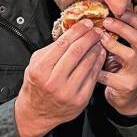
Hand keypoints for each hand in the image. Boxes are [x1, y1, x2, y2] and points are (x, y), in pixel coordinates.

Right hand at [15, 19, 106, 136]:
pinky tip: (100, 54)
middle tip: (97, 30)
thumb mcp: (36, 64)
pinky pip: (93, 77)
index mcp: (40, 70)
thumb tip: (72, 32)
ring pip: (87, 64)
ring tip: (100, 40)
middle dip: (89, 38)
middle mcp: (54, 81)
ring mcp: (68, 92)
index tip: (86, 23)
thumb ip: (51, 49)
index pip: (62, 45)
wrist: (37, 112)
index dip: (77, 32)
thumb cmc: (37, 84)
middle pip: (76, 52)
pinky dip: (98, 63)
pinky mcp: (80, 100)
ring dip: (96, 49)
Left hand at [98, 11, 136, 115]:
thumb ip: (124, 33)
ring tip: (100, 38)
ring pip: (130, 55)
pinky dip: (99, 68)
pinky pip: (111, 75)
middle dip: (121, 27)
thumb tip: (116, 8)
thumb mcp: (128, 50)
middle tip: (105, 21)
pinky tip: (90, 61)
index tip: (116, 9)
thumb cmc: (124, 70)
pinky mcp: (128, 86)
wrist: (127, 98)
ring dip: (113, 45)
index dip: (131, 16)